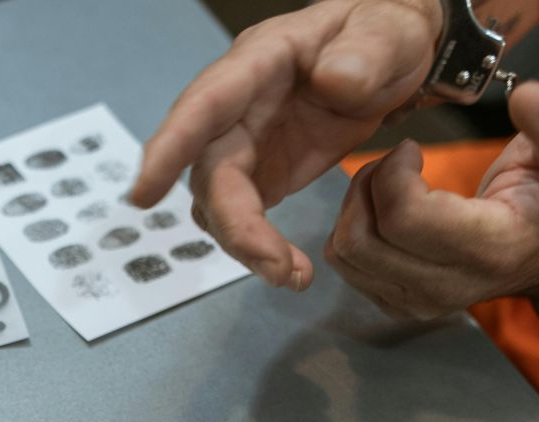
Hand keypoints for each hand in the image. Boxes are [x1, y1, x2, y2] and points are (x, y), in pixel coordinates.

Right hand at [129, 0, 441, 289]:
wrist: (396, 56)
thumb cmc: (385, 29)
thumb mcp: (389, 29)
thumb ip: (366, 52)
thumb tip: (335, 81)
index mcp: (259, 63)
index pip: (204, 104)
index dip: (170, 147)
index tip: (142, 196)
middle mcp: (237, 109)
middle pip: (210, 172)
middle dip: (234, 224)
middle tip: (276, 268)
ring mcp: (245, 145)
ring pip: (219, 204)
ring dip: (245, 246)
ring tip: (292, 277)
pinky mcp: (261, 176)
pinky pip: (242, 218)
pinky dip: (260, 249)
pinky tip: (292, 270)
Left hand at [326, 81, 538, 318]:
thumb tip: (526, 97)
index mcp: (491, 249)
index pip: (402, 219)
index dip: (392, 173)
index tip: (411, 149)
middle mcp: (449, 287)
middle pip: (361, 241)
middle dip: (365, 188)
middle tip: (395, 161)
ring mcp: (421, 302)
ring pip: (346, 257)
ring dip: (355, 208)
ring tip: (390, 182)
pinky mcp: (400, 303)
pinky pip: (349, 267)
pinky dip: (354, 229)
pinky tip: (387, 208)